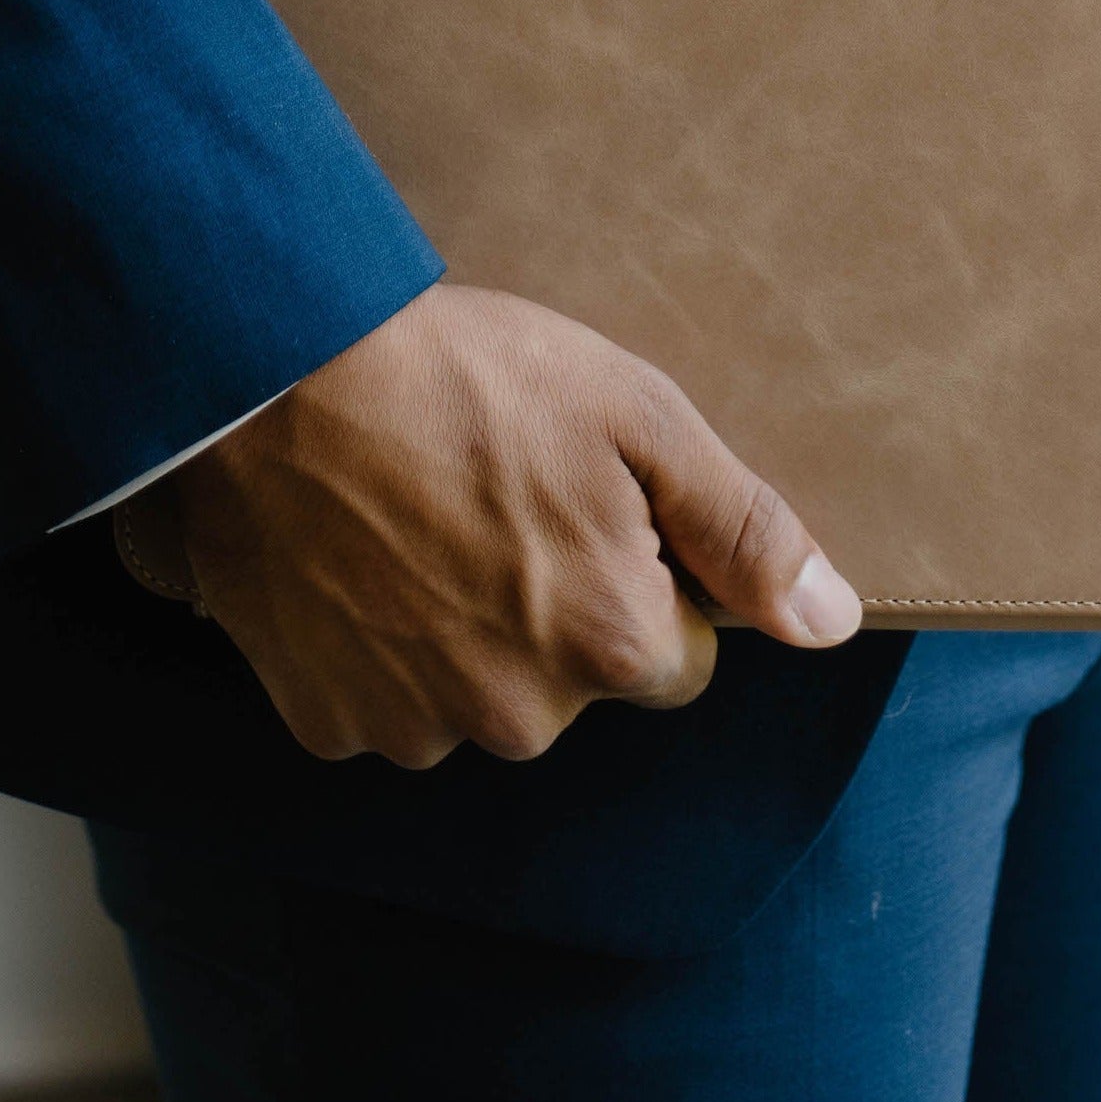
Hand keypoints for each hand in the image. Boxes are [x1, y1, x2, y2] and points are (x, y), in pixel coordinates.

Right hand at [141, 282, 861, 768]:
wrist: (267, 376)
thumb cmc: (457, 375)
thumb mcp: (632, 412)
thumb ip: (742, 527)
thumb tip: (832, 619)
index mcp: (608, 641)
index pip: (681, 657)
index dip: (645, 576)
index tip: (586, 503)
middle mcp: (517, 714)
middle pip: (577, 681)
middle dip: (555, 606)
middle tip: (495, 495)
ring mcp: (412, 726)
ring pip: (479, 694)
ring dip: (464, 630)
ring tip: (417, 515)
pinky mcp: (324, 720)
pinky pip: (382, 700)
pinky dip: (377, 646)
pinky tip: (356, 557)